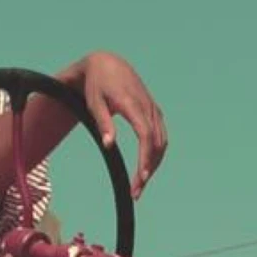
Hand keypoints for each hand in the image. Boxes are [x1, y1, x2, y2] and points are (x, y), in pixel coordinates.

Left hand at [71, 52, 168, 196]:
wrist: (108, 64)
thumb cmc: (97, 85)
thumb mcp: (94, 103)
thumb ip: (103, 123)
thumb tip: (109, 145)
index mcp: (132, 104)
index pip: (145, 135)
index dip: (145, 158)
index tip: (142, 177)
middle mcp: (147, 107)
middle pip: (156, 143)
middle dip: (149, 169)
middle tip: (136, 192)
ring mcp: (153, 109)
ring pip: (162, 142)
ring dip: (154, 165)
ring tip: (140, 185)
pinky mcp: (154, 112)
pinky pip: (161, 136)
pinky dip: (156, 154)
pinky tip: (147, 168)